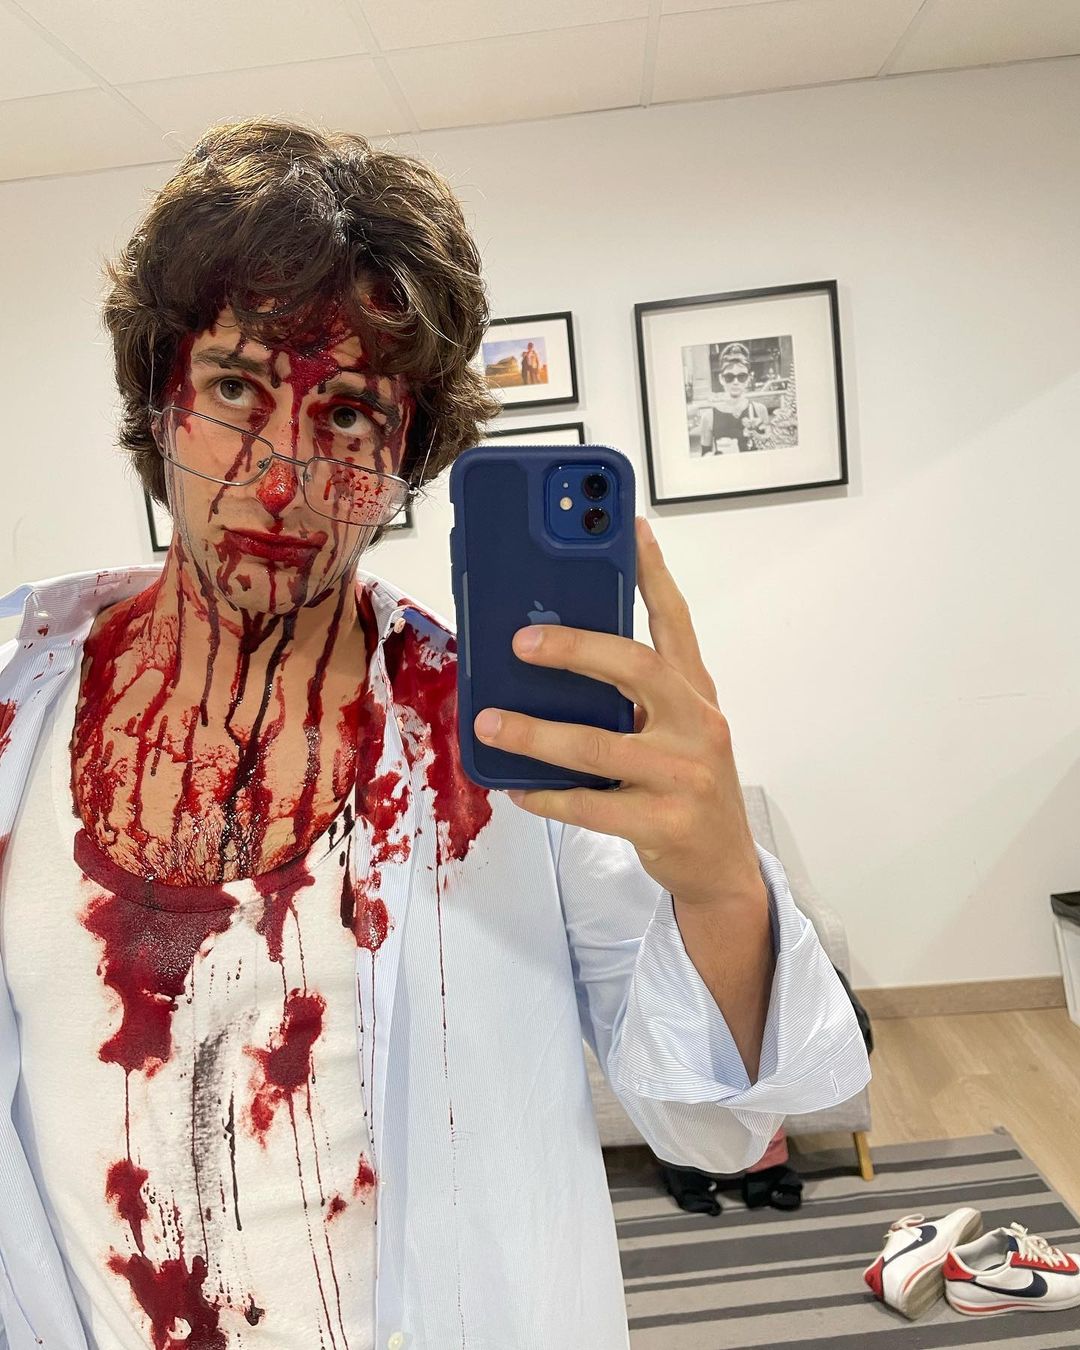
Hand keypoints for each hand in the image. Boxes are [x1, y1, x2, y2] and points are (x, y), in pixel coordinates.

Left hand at [472, 516, 761, 908]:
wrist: (724, 869)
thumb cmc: (687, 786)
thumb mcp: (678, 730)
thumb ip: (637, 696)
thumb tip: (555, 655)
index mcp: (697, 695)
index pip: (675, 622)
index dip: (654, 573)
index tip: (630, 527)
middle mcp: (697, 726)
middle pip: (637, 669)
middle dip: (576, 649)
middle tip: (521, 642)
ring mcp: (683, 777)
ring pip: (599, 746)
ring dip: (536, 734)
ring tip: (490, 723)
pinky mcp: (663, 824)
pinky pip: (589, 806)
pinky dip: (547, 795)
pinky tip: (518, 788)